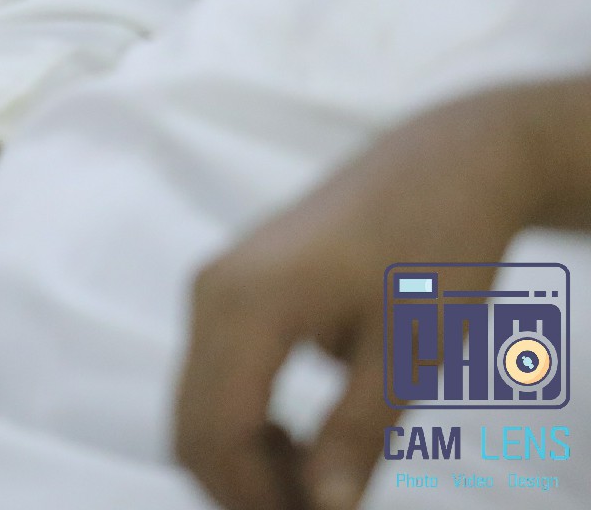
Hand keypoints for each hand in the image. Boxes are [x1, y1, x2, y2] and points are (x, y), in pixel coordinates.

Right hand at [176, 76, 590, 509]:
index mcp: (246, 304)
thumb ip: (356, 433)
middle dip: (243, 487)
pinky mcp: (230, 285)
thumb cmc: (437, 249)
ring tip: (317, 482)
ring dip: (243, 458)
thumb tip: (321, 509)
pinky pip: (213, 374)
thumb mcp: (410, 351)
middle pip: (191, 424)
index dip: (257, 498)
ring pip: (196, 403)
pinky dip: (244, 422)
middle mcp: (211, 292)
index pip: (217, 431)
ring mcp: (215, 284)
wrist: (447, 162)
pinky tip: (302, 439)